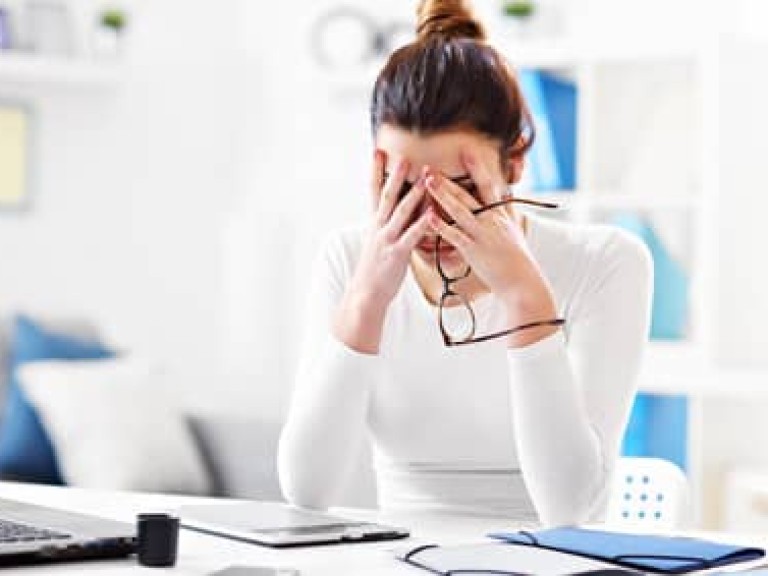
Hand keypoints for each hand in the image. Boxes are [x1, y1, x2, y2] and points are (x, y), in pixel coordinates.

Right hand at [333, 151, 432, 352]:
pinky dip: (423, 223)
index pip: (374, 191)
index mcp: (374, 223)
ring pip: (402, 212)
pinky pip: (412, 235)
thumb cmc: (375, 268)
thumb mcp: (379, 241)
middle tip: (404, 156)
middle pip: (388, 196)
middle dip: (396, 175)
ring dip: (414, 193)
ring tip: (425, 177)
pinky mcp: (398, 253)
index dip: (375, 171)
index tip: (378, 152)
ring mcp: (388, 239)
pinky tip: (433, 213)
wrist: (365, 293)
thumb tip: (401, 209)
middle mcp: (379, 227)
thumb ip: (388, 224)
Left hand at [425, 151, 556, 326]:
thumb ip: (508, 209)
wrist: (521, 281)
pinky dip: (441, 226)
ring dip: (442, 194)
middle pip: (467, 195)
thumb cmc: (517, 257)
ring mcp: (481, 234)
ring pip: (459, 210)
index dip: (477, 168)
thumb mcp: (515, 228)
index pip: (487, 185)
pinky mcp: (473, 250)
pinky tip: (428, 216)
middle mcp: (490, 220)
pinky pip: (454, 235)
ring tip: (427, 181)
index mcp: (499, 214)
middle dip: (448, 180)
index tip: (466, 151)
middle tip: (430, 167)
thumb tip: (507, 193)